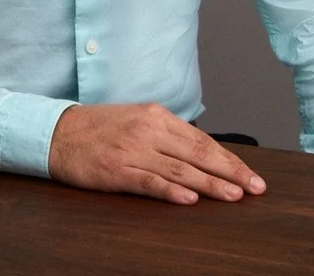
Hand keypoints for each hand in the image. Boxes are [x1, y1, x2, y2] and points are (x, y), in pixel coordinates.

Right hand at [48, 102, 266, 204]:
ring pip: (180, 168)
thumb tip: (202, 154)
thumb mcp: (136, 121)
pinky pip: (149, 181)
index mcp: (155, 115)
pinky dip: (171, 190)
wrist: (59, 132)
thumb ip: (166, 135)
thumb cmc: (99, 128)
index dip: (229, 159)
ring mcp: (132, 150)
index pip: (201, 139)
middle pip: (198, 152)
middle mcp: (147, 129)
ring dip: (210, 184)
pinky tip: (190, 199)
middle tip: (255, 188)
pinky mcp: (116, 170)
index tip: (251, 175)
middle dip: (230, 172)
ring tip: (233, 196)